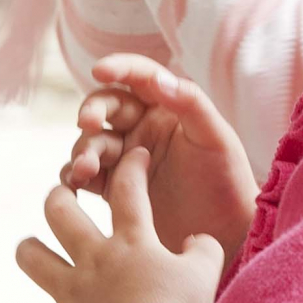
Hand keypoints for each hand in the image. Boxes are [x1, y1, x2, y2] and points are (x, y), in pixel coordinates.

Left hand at [14, 147, 224, 302]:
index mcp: (132, 242)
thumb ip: (203, 249)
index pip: (129, 189)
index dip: (132, 167)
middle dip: (58, 197)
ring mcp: (72, 293)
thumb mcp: (205, 275)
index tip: (134, 156)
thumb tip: (196, 239)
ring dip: (29, 251)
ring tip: (32, 249)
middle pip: (61, 212)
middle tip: (62, 196)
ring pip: (32, 257)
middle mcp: (95, 259)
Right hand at [63, 55, 257, 266]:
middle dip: (93, 110)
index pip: (139, 77)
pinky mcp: (115, 188)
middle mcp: (143, 127)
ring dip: (83, 149)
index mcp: (167, 107)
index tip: (100, 69)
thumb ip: (189, 102)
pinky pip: (86, 176)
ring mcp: (126, 158)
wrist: (225, 234)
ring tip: (86, 168)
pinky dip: (74, 177)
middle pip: (107, 107)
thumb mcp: (215, 136)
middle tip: (88, 123)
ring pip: (93, 142)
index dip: (119, 67)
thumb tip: (157, 78)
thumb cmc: (228, 179)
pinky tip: (74, 184)